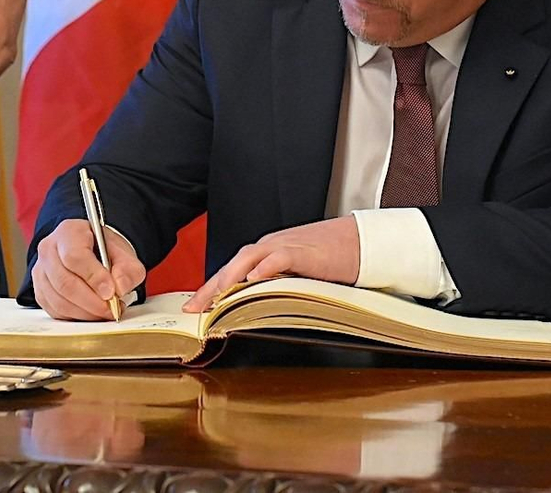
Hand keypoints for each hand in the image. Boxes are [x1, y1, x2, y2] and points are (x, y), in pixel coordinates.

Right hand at [31, 218, 144, 320]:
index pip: (75, 256)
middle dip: (91, 302)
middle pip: (64, 282)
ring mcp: (41, 271)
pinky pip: (55, 311)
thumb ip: (127, 269)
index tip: (111, 292)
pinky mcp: (40, 291)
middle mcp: (49, 249)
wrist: (91, 253)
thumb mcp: (124, 254)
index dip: (93, 277)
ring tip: (105, 312)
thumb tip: (120, 288)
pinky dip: (76, 317)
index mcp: (69, 231)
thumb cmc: (104, 251)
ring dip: (85, 312)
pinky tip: (92, 313)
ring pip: (59, 300)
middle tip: (111, 309)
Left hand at [183, 217, 359, 312]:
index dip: (209, 289)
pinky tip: (254, 279)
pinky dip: (265, 267)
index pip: (230, 272)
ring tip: (217, 294)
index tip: (192, 308)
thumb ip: (274, 286)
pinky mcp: (302, 251)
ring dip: (231, 276)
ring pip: (249, 258)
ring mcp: (284, 246)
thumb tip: (253, 309)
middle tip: (195, 307)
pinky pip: (279, 258)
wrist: (357, 242)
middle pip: (232, 265)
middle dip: (211, 287)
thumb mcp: (295, 275)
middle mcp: (269, 248)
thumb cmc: (328, 259)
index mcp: (265, 254)